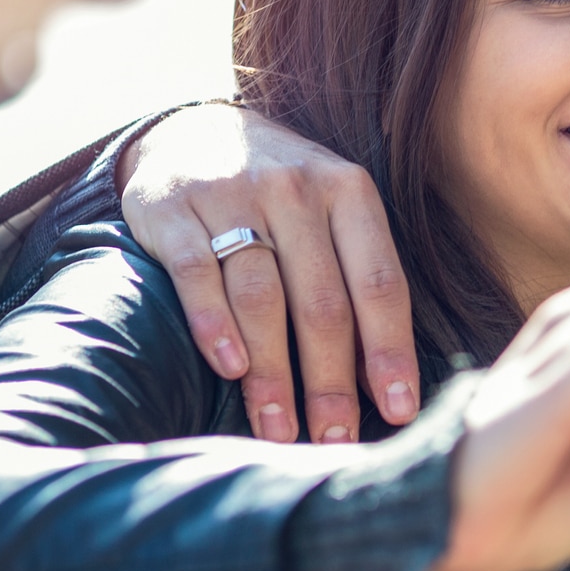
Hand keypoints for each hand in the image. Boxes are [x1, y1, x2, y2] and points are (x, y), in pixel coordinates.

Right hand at [118, 104, 415, 445]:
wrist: (191, 130)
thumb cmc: (280, 196)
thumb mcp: (331, 211)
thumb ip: (356, 277)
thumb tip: (384, 380)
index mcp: (349, 191)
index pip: (379, 282)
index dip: (390, 351)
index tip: (396, 409)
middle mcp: (295, 188)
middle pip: (322, 301)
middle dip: (331, 380)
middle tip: (333, 440)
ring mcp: (232, 194)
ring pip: (262, 297)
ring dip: (273, 373)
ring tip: (279, 428)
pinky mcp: (173, 209)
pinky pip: (198, 274)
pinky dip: (214, 325)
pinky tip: (230, 369)